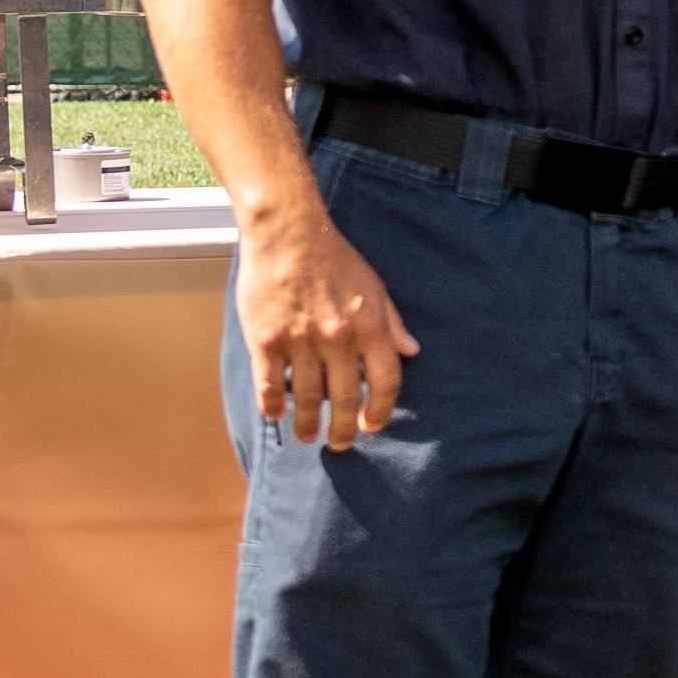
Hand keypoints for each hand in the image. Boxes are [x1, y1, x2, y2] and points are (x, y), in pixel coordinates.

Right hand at [231, 192, 417, 448]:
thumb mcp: (375, 288)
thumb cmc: (335, 259)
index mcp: (370, 327)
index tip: (373, 426)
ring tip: (307, 436)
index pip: (386, 382)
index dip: (381, 410)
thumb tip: (412, 352)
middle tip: (340, 444)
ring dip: (307, 424)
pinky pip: (270, 385)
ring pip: (307, 398)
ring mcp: (300, 341)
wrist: (288, 234)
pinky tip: (276, 415)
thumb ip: (392, 324)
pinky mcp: (266, 340)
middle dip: (344, 429)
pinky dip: (273, 405)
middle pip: (346, 399)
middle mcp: (338, 339)